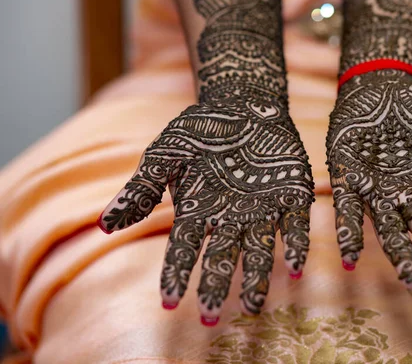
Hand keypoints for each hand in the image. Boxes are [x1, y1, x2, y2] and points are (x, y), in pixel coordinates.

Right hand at [98, 96, 313, 321]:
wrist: (243, 104)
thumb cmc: (201, 131)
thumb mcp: (165, 153)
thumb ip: (141, 187)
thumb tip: (104, 225)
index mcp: (198, 210)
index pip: (183, 248)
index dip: (176, 273)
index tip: (169, 302)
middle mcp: (229, 217)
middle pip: (220, 256)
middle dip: (215, 285)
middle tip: (210, 318)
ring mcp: (262, 209)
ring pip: (258, 249)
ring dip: (256, 277)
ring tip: (253, 306)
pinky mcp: (291, 196)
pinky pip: (294, 225)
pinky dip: (295, 246)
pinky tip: (296, 269)